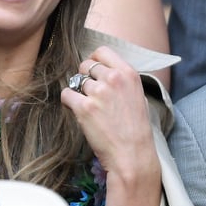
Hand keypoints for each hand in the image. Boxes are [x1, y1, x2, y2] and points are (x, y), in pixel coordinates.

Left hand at [60, 46, 159, 185]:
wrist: (132, 154)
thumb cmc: (136, 129)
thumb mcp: (138, 96)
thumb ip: (122, 81)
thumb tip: (104, 73)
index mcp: (128, 73)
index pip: (102, 52)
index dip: (94, 60)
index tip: (93, 71)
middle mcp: (113, 78)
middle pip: (86, 65)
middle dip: (85, 78)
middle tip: (90, 94)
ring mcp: (98, 92)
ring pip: (76, 81)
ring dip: (78, 92)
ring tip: (89, 108)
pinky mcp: (84, 108)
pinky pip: (66, 95)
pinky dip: (69, 103)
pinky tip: (78, 112)